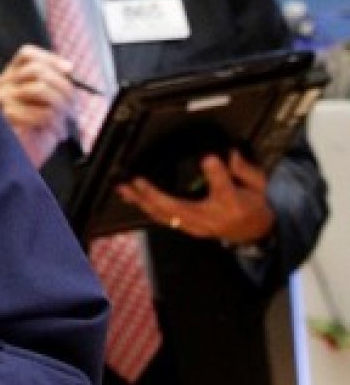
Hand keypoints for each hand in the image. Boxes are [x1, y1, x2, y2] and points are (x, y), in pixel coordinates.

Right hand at [0, 45, 75, 165]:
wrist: (25, 161)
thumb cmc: (37, 132)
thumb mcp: (48, 101)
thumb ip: (53, 83)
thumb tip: (68, 68)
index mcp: (11, 77)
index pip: (27, 54)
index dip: (50, 59)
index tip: (70, 70)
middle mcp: (3, 84)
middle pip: (38, 69)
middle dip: (62, 87)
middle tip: (69, 108)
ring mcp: (3, 99)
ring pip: (41, 87)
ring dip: (60, 106)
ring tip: (61, 121)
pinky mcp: (7, 115)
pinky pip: (42, 112)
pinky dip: (54, 123)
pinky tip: (53, 132)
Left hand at [116, 150, 275, 244]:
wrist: (254, 231)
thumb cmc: (253, 205)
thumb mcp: (258, 184)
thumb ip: (245, 169)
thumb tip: (232, 153)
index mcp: (233, 203)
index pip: (224, 188)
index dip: (216, 173)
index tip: (209, 158)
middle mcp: (211, 217)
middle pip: (180, 207)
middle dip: (155, 194)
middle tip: (137, 180)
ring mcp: (197, 225)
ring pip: (165, 215)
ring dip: (142, 202)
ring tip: (124, 188)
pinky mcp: (187, 227)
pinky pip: (162, 219)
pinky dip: (145, 208)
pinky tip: (131, 198)